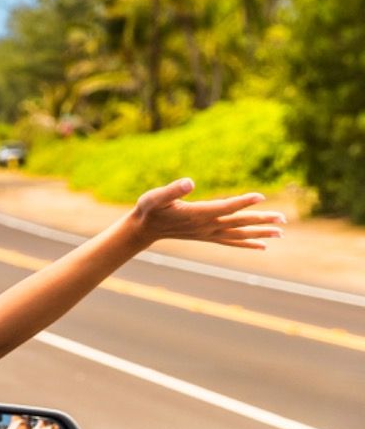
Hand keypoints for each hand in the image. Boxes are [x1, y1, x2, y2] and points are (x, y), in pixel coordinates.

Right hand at [126, 179, 284, 248]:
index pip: (225, 207)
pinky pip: (232, 242)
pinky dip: (248, 244)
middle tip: (283, 219)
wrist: (144, 229)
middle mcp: (206, 226)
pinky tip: (262, 246)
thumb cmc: (149, 209)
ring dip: (261, 234)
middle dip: (262, 220)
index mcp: (197, 214)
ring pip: (239, 234)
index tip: (261, 197)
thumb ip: (173, 190)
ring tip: (281, 233)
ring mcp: (208, 233)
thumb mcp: (155, 196)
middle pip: (239, 223)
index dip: (243, 202)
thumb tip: (190, 182)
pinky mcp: (207, 236)